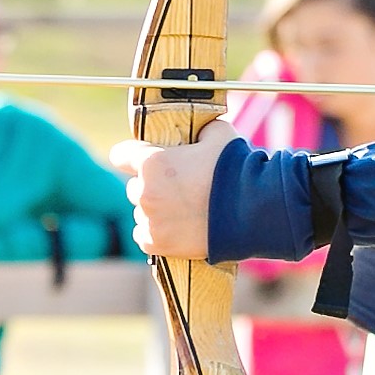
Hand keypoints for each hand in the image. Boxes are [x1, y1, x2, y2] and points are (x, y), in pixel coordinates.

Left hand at [110, 123, 233, 258]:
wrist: (253, 211)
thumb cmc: (236, 169)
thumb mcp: (219, 135)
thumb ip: (201, 130)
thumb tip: (201, 131)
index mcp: (153, 162)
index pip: (121, 155)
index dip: (131, 155)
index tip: (139, 159)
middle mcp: (145, 191)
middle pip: (134, 187)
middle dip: (151, 185)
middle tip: (175, 188)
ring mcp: (151, 220)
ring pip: (141, 212)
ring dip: (155, 210)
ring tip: (181, 210)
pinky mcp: (158, 244)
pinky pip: (145, 236)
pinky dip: (156, 232)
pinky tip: (175, 227)